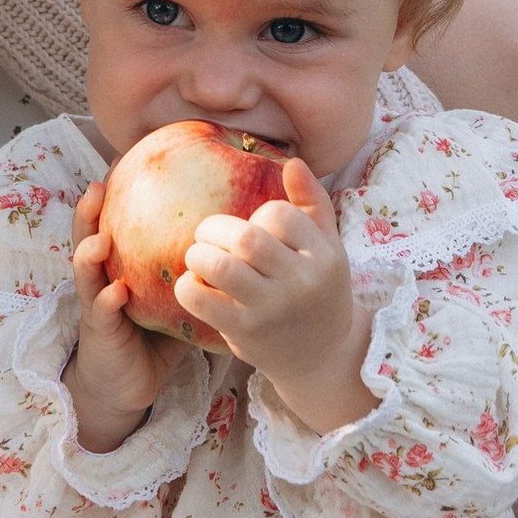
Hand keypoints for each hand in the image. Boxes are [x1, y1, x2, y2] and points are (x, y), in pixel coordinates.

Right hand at [67, 184, 179, 453]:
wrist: (125, 384)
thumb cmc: (153, 339)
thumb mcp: (173, 299)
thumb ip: (190, 271)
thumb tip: (234, 242)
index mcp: (118, 267)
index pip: (114, 224)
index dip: (115, 195)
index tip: (121, 161)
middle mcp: (101, 279)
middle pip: (88, 237)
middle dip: (88, 212)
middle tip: (97, 186)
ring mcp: (96, 304)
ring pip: (86, 272)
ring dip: (89, 253)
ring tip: (99, 239)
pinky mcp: (100, 332)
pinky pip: (102, 313)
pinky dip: (108, 301)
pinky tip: (116, 293)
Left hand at [177, 160, 374, 434]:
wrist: (322, 355)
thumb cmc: (319, 290)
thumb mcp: (328, 247)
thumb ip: (312, 203)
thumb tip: (293, 161)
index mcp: (323, 255)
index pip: (279, 215)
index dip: (259, 217)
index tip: (254, 229)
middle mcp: (301, 281)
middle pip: (246, 238)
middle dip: (214, 229)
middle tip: (206, 236)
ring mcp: (272, 308)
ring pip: (222, 267)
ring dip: (199, 255)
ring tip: (198, 257)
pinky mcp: (245, 331)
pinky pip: (202, 299)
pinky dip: (188, 286)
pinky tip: (193, 284)